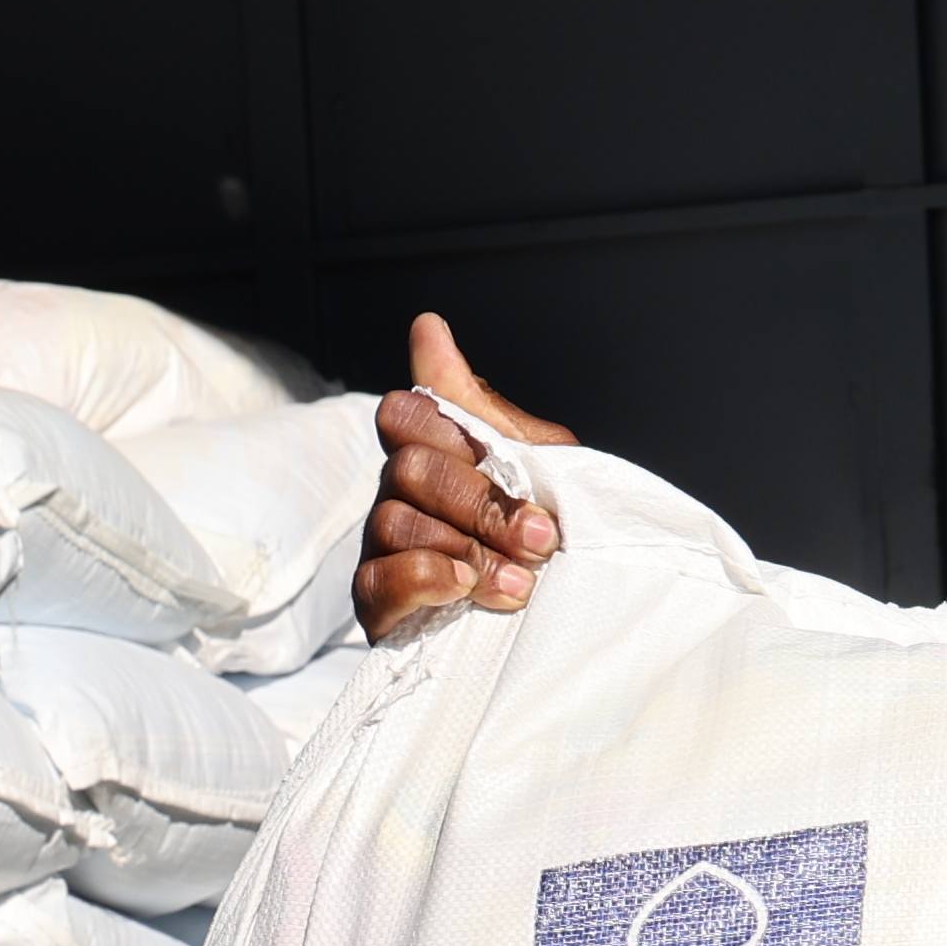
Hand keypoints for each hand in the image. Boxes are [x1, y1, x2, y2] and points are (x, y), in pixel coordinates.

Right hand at [354, 311, 569, 640]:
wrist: (569, 620)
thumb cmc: (549, 535)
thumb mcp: (538, 463)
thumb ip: (483, 408)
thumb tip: (425, 325)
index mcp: (434, 451)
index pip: (407, 411)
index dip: (449, 432)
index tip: (505, 462)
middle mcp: (399, 493)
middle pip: (408, 468)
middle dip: (480, 504)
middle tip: (538, 538)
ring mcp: (382, 547)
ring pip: (395, 522)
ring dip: (468, 550)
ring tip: (520, 582)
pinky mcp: (378, 603)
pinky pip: (380, 578)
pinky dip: (428, 578)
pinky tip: (468, 590)